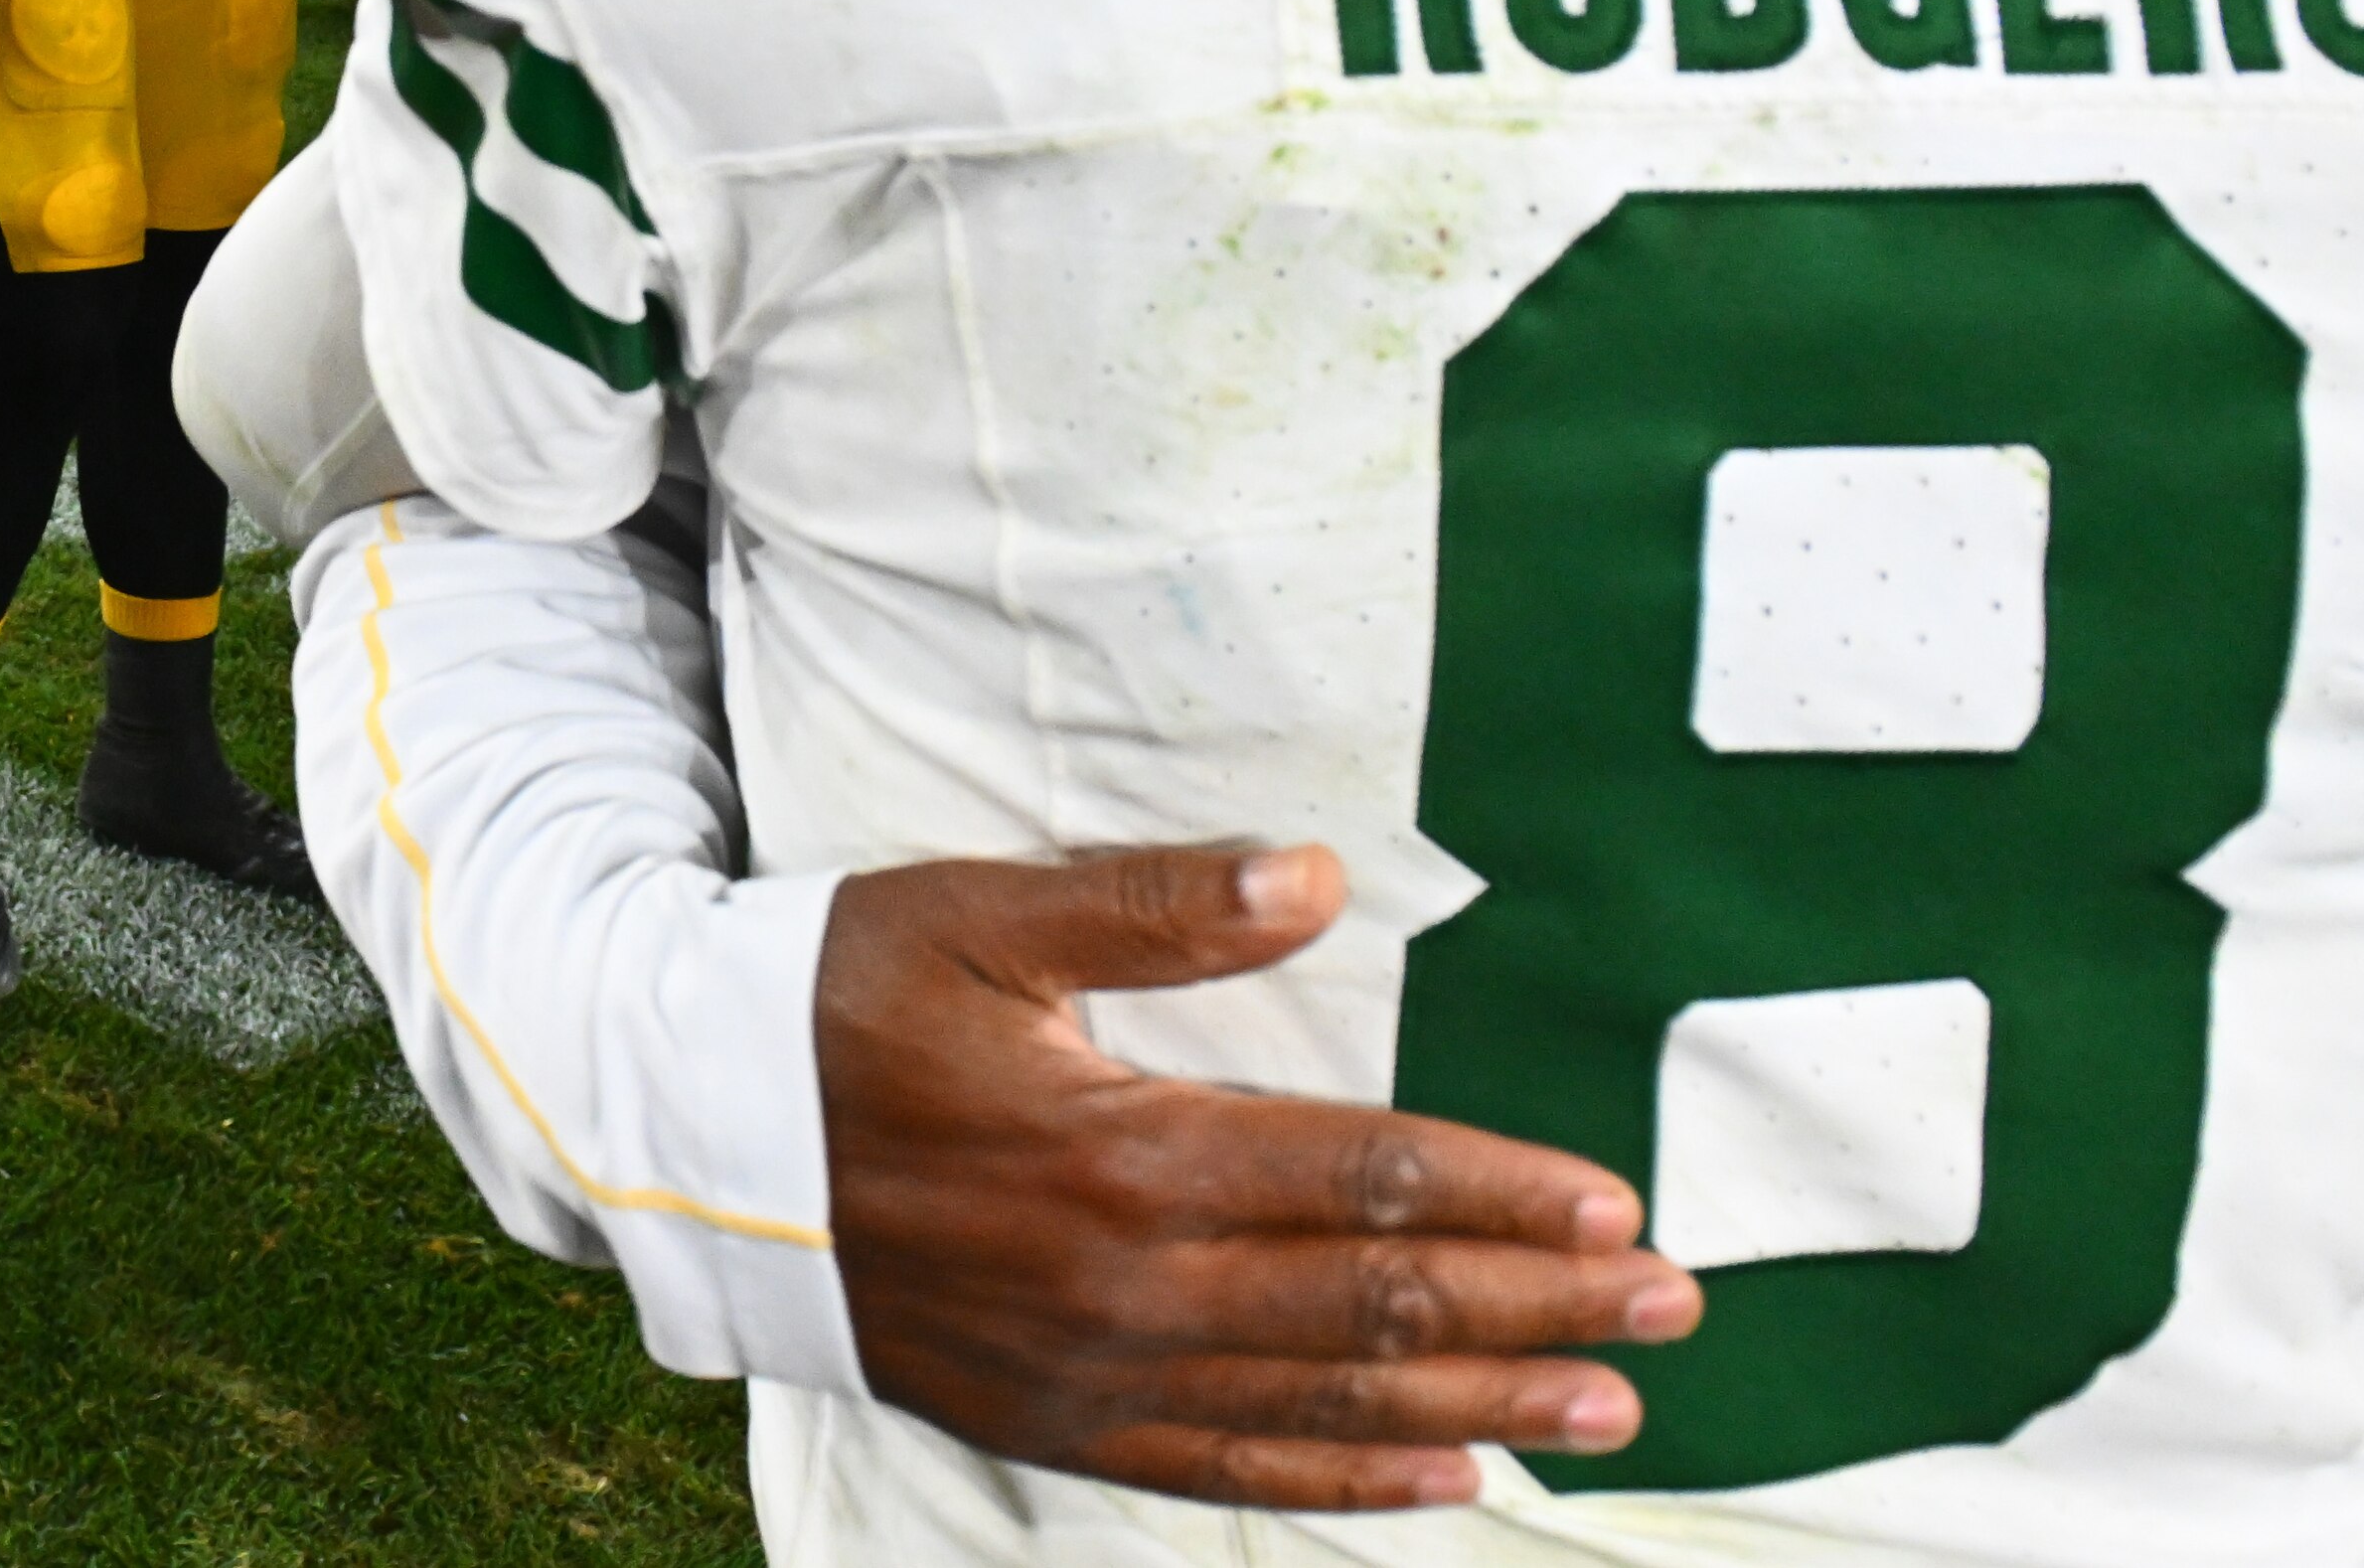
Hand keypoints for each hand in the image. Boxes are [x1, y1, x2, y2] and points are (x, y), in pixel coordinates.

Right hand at [820, 846, 1696, 1512]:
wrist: (688, 1133)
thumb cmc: (841, 999)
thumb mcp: (978, 915)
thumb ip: (1150, 906)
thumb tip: (1312, 877)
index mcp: (1124, 1152)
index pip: (1361, 1181)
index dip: (1500, 1199)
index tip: (1620, 1208)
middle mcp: (1126, 1283)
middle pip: (1372, 1308)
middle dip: (1537, 1312)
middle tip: (1675, 1313)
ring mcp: (1092, 1370)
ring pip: (1323, 1405)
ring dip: (1478, 1411)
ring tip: (1606, 1412)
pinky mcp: (1055, 1418)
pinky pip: (1227, 1466)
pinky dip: (1345, 1484)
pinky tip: (1444, 1485)